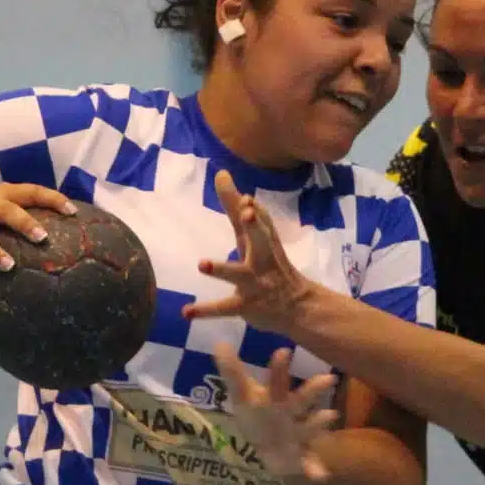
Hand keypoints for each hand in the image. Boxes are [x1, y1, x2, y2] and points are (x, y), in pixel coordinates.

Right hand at [0, 183, 76, 304]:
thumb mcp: (8, 210)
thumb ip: (33, 218)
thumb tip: (75, 238)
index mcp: (6, 195)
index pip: (32, 192)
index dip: (52, 199)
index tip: (72, 211)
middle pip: (6, 211)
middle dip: (23, 223)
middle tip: (42, 237)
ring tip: (8, 266)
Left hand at [185, 171, 314, 334]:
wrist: (298, 307)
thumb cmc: (271, 265)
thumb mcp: (256, 236)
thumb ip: (236, 207)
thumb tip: (221, 173)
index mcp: (265, 242)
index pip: (262, 222)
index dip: (255, 210)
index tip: (246, 198)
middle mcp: (263, 259)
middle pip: (261, 239)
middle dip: (255, 225)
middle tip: (246, 212)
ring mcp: (255, 283)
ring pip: (239, 274)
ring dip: (222, 269)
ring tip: (201, 264)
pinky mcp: (246, 305)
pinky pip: (225, 307)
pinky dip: (206, 310)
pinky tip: (186, 312)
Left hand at [211, 344, 337, 484]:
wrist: (270, 449)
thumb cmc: (258, 415)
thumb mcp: (242, 396)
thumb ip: (232, 372)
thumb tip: (218, 343)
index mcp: (276, 397)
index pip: (277, 380)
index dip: (279, 367)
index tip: (283, 351)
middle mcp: (292, 413)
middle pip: (302, 400)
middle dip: (313, 390)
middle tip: (328, 378)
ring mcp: (299, 434)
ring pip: (310, 428)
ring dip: (319, 424)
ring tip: (330, 416)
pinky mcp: (302, 457)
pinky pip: (311, 463)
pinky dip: (316, 469)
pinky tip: (321, 475)